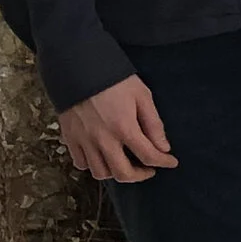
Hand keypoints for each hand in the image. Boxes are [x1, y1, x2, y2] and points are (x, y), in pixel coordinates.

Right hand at [57, 74, 173, 184]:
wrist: (78, 65)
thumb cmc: (113, 78)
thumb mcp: (142, 95)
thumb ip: (154, 123)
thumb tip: (163, 147)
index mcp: (124, 127)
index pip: (149, 156)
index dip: (164, 162)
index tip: (171, 161)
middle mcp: (103, 139)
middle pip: (123, 174)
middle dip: (140, 175)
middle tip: (148, 169)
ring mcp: (84, 140)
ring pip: (100, 173)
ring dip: (115, 172)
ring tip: (125, 162)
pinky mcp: (70, 137)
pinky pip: (80, 163)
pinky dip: (92, 165)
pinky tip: (101, 156)